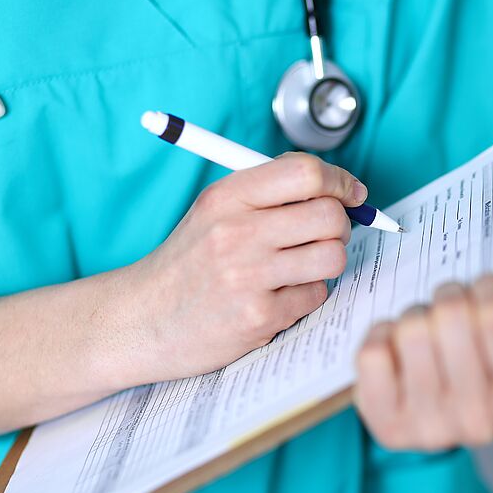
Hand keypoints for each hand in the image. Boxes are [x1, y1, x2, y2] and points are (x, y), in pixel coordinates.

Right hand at [125, 152, 365, 381]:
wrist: (141, 320)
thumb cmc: (188, 264)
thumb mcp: (214, 212)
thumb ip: (267, 193)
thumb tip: (334, 186)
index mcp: (227, 197)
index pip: (306, 173)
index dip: (340, 181)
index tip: (351, 193)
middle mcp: (237, 232)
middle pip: (329, 216)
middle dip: (340, 226)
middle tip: (325, 235)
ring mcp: (248, 277)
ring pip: (332, 257)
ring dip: (327, 262)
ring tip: (302, 267)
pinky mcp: (259, 317)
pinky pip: (316, 296)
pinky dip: (307, 295)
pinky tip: (279, 296)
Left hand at [354, 276, 492, 450]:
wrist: (442, 413)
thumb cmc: (487, 365)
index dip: (489, 289)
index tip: (486, 291)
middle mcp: (479, 420)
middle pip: (452, 317)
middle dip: (451, 297)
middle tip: (453, 307)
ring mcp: (429, 426)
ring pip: (412, 330)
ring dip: (417, 315)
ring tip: (427, 328)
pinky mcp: (385, 422)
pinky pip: (373, 352)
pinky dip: (383, 335)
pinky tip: (397, 347)